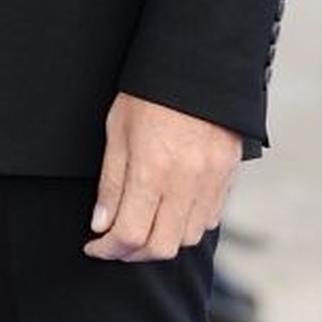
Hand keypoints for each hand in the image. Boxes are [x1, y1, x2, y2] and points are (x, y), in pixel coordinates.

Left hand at [84, 91, 241, 261]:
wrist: (197, 67)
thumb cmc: (150, 93)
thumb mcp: (117, 130)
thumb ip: (110, 181)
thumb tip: (101, 223)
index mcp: (151, 170)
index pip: (128, 233)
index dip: (106, 248)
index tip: (94, 246)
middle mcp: (184, 183)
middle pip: (159, 247)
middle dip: (131, 253)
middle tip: (114, 243)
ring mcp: (210, 184)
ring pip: (186, 239)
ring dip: (160, 242)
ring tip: (141, 226)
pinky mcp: (227, 179)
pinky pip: (208, 221)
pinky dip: (186, 226)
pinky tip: (170, 212)